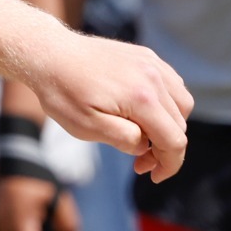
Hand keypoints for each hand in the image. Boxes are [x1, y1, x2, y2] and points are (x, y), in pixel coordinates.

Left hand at [19, 32, 192, 180]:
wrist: (48, 53)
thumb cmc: (62, 92)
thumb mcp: (85, 126)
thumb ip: (123, 139)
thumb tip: (145, 145)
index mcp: (142, 98)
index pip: (174, 140)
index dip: (169, 165)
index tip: (153, 177)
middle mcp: (154, 78)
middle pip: (179, 124)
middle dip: (164, 149)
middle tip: (138, 160)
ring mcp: (152, 63)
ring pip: (181, 103)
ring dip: (170, 125)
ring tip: (143, 135)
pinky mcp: (145, 56)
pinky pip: (171, 83)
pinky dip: (167, 102)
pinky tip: (144, 111)